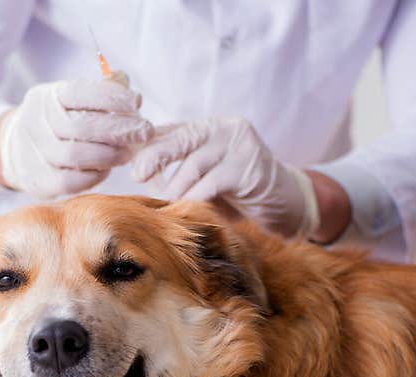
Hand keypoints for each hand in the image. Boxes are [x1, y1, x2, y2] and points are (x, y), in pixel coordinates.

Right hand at [0, 80, 153, 197]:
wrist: (14, 150)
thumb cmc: (56, 122)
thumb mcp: (71, 99)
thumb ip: (103, 93)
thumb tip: (135, 99)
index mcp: (47, 97)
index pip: (80, 93)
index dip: (111, 97)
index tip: (137, 103)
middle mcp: (36, 122)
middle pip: (80, 126)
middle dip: (118, 129)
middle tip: (144, 132)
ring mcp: (33, 153)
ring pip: (74, 155)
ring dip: (108, 154)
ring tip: (127, 153)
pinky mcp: (38, 180)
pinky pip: (69, 181)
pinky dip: (93, 175)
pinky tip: (106, 169)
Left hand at [132, 118, 319, 238]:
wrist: (286, 204)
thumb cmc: (238, 193)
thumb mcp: (206, 176)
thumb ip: (179, 168)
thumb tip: (136, 171)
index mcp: (210, 127)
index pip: (171, 131)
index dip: (147, 145)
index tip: (128, 162)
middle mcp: (225, 129)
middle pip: (180, 140)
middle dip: (154, 157)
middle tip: (138, 174)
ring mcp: (241, 145)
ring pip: (193, 165)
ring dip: (175, 189)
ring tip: (166, 204)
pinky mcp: (250, 168)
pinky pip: (211, 184)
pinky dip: (195, 199)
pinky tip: (187, 209)